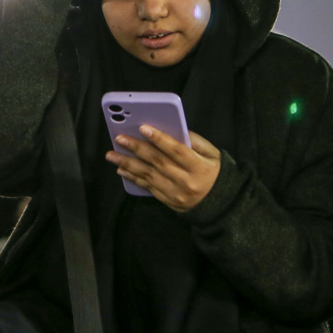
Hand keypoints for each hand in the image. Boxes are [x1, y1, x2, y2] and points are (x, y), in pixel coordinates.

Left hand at [105, 127, 220, 211]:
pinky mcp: (168, 201)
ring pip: (148, 176)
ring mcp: (175, 193)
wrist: (220, 204)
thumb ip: (194, 141)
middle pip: (158, 163)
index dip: (160, 139)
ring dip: (128, 164)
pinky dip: (133, 178)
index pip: (177, 151)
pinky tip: (121, 170)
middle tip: (120, 139)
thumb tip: (172, 130)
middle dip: (137, 149)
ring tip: (112, 155)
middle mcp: (185, 181)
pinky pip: (148, 187)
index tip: (143, 128)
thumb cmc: (214, 172)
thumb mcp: (212, 154)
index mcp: (198, 167)